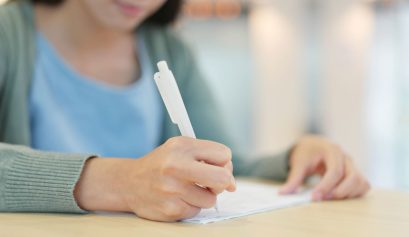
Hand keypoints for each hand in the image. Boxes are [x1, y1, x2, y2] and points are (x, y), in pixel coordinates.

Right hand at [74, 137, 235, 221]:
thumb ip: (208, 159)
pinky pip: (196, 211)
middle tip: (213, 183)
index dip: (224, 163)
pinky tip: (177, 198)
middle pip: (222, 178)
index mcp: (181, 146)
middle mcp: (176, 166)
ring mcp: (172, 190)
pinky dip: (191, 206)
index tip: (216, 167)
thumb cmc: (161, 164)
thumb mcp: (180, 149)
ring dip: (204, 196)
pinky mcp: (170, 209)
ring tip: (187, 189)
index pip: (224, 155)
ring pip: (211, 199)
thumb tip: (232, 184)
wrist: (128, 182)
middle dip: (223, 182)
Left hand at [279, 135, 369, 200]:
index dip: (326, 186)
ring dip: (348, 194)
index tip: (314, 198)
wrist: (313, 145)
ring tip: (329, 198)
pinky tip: (338, 197)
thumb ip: (293, 178)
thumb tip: (283, 193)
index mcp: (332, 150)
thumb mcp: (298, 162)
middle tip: (323, 200)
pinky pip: (363, 185)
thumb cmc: (306, 152)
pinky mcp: (355, 173)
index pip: (334, 171)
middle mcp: (346, 157)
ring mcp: (353, 165)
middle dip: (339, 192)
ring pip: (361, 182)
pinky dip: (354, 193)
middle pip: (353, 177)